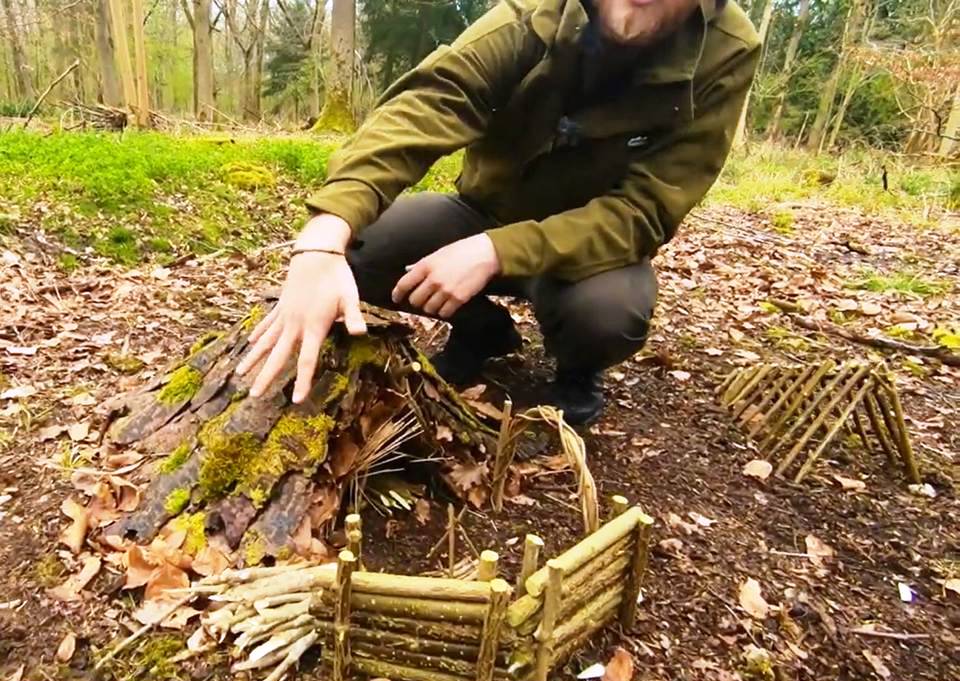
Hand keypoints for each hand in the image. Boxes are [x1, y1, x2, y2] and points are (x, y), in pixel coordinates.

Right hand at [236, 214, 366, 402]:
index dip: (302, 381)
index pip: (307, 360)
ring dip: (253, 357)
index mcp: (313, 326)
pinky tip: (250, 343)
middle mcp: (295, 324)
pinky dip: (258, 334)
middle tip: (254, 395)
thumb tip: (359, 333)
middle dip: (266, 376)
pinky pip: (267, 324)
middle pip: (278, 356)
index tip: (296, 400)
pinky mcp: (282, 305)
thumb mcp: (350, 298)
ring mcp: (285, 314)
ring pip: (266, 341)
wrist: (316, 252)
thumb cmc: (337, 277)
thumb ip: (353, 317)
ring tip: (240, 373)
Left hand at [392, 234, 500, 317]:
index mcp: (425, 265)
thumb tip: (407, 271)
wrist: (484, 254)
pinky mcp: (458, 299)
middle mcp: (433, 279)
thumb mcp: (438, 254)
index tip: (397, 298)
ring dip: (431, 307)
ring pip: (429, 309)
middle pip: (415, 300)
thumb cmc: (461, 251)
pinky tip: (448, 305)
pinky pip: (444, 314)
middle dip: (417, 301)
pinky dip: (444, 312)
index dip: (397, 294)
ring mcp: (446, 290)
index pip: (404, 284)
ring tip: (438, 301)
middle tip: (423, 299)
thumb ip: (422, 265)